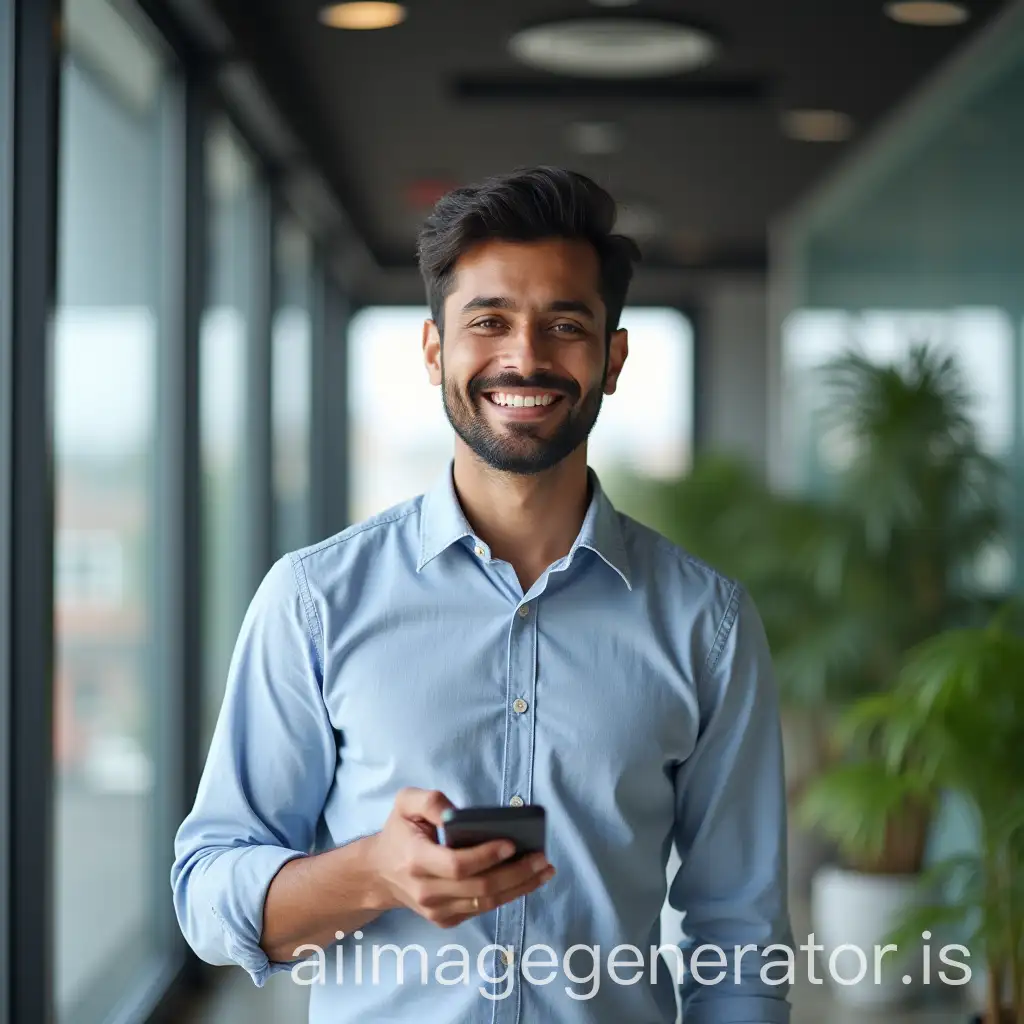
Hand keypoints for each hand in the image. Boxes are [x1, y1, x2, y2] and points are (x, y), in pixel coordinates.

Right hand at [371, 788, 554, 928]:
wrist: (379, 873)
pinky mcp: (444, 919)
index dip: (486, 856)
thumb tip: (456, 813)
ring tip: (543, 870)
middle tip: (542, 859)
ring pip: (485, 902)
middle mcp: (426, 890)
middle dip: (516, 874)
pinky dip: (507, 896)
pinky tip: (526, 880)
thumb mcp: (404, 803)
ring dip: (519, 888)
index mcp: (416, 859)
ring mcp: (435, 910)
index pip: (457, 865)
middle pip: (479, 887)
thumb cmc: (399, 832)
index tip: (511, 843)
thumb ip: (429, 800)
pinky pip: (481, 909)